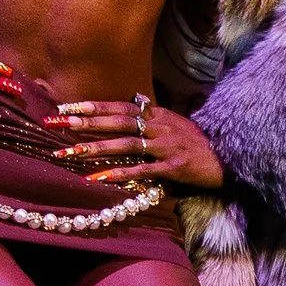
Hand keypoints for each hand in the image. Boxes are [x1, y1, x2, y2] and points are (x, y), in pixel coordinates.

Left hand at [47, 96, 223, 193]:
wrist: (228, 158)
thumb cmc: (195, 142)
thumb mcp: (172, 123)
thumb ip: (148, 118)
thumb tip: (124, 108)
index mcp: (157, 115)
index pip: (119, 106)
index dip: (92, 106)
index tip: (66, 107)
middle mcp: (159, 126)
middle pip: (118, 121)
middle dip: (86, 122)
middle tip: (58, 123)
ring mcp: (166, 147)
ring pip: (126, 144)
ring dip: (96, 148)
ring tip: (71, 152)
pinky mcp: (173, 168)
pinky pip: (142, 170)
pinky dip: (120, 174)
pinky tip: (100, 178)